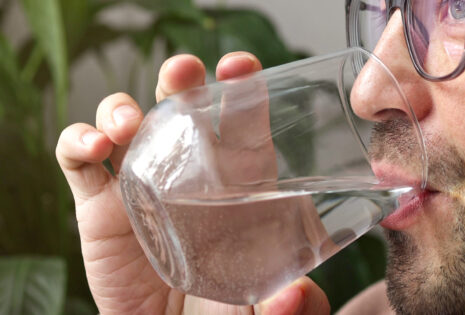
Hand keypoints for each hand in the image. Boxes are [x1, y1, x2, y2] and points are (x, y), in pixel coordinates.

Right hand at [56, 52, 329, 314]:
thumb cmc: (222, 310)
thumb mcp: (263, 304)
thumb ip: (291, 304)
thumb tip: (296, 295)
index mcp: (233, 184)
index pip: (239, 124)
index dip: (240, 89)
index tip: (240, 68)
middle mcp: (186, 173)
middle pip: (180, 108)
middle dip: (180, 80)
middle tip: (184, 72)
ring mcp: (139, 183)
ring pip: (125, 120)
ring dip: (121, 108)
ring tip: (128, 126)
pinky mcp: (98, 208)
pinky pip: (77, 160)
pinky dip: (77, 141)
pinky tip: (92, 147)